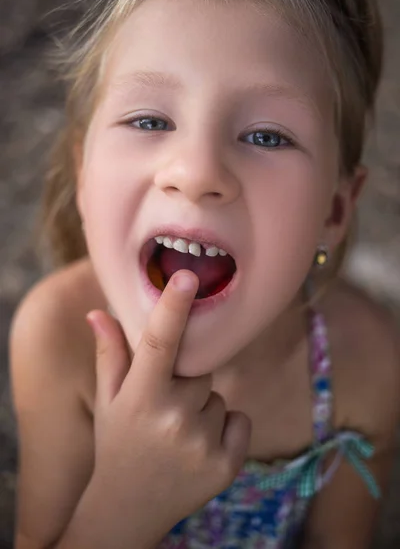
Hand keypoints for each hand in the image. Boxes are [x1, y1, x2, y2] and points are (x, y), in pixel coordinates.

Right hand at [86, 270, 250, 546]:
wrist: (129, 510)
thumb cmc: (117, 444)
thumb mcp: (108, 399)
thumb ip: (110, 353)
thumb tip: (99, 311)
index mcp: (140, 397)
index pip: (159, 344)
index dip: (174, 307)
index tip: (188, 277)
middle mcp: (173, 419)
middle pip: (201, 370)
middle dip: (187, 381)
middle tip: (165, 406)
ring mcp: (202, 444)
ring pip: (219, 396)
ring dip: (203, 408)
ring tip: (177, 433)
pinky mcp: (227, 465)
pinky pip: (240, 420)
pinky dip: (226, 429)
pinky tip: (199, 447)